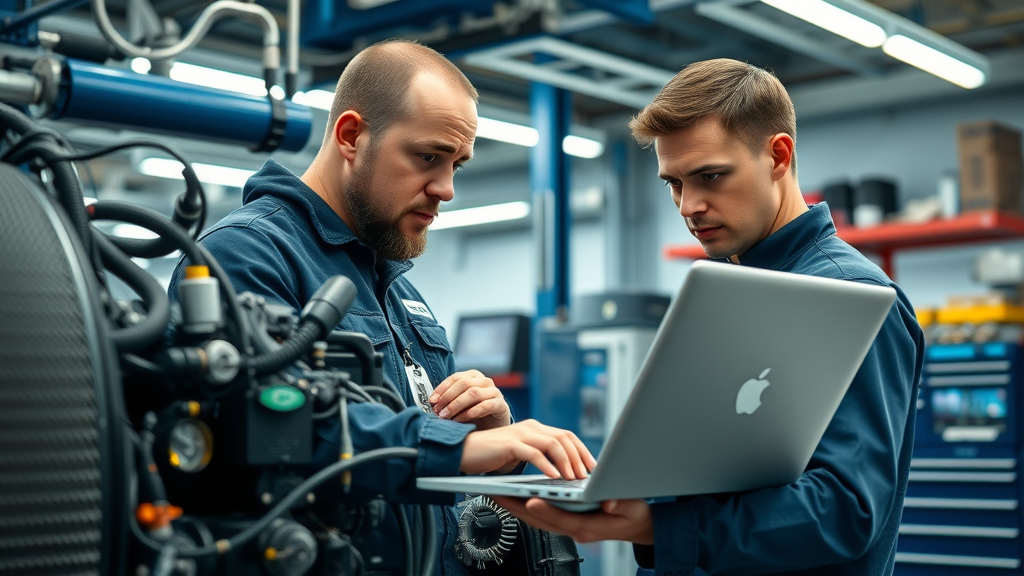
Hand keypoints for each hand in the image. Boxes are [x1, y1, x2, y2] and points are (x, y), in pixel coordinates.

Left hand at [430, 370, 510, 429]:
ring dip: (456, 405)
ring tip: (446, 416)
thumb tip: (432, 402)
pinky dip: (469, 413)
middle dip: (448, 397)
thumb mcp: (460, 404)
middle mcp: (485, 381)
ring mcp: (495, 392)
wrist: (494, 426)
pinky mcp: (501, 405)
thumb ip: (449, 400)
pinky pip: (484, 406)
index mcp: (474, 376)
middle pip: (463, 384)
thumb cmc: (475, 414)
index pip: (455, 377)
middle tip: (438, 410)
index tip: (432, 400)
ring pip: (473, 393)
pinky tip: (459, 421)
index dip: (442, 388)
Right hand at [460, 419, 596, 477]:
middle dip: (579, 457)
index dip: (582, 450)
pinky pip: (534, 454)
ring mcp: (520, 434)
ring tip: (573, 478)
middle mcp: (530, 428)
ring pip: (552, 444)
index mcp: (535, 428)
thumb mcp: (520, 453)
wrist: (464, 451)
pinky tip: (554, 477)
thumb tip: (561, 469)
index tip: (592, 467)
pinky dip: (547, 466)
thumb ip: (538, 454)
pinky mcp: (510, 444)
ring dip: (566, 462)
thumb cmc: (491, 456)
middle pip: (564, 438)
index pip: (566, 435)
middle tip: (586, 476)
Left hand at [492, 497, 654, 544]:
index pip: (562, 519)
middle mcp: (576, 530)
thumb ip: (621, 504)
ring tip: (500, 493)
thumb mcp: (633, 507)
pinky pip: (544, 517)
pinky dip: (529, 507)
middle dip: (518, 508)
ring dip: (518, 507)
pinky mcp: (569, 522)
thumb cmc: (636, 515)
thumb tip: (608, 502)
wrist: (641, 526)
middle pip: (542, 521)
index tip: (530, 499)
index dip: (546, 509)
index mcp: (590, 527)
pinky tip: (518, 496)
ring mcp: (571, 527)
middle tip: (498, 494)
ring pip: (539, 520)